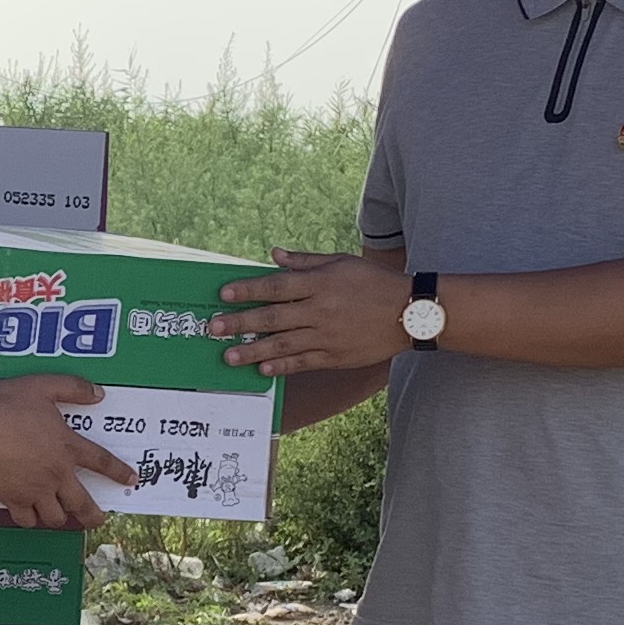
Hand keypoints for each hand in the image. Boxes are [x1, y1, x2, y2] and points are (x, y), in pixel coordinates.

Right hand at [0, 373, 134, 530]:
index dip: (119, 473)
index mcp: (67, 446)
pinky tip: (30, 514)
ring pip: (56, 517)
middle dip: (93, 515)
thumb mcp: (43, 385)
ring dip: (60, 516)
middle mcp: (55, 473)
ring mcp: (34, 490)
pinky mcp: (12, 499)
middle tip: (98, 519)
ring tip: (60, 514)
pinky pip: (27, 520)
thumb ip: (73, 388)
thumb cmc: (6, 404)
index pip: (102, 462)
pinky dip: (30, 519)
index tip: (131, 480)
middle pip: (82, 504)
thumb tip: (98, 394)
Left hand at [210, 250, 408, 376]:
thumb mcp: (340, 263)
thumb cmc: (373, 282)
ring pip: (283, 345)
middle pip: (273, 318)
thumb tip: (273, 255)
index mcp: (321, 284)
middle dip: (240, 324)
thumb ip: (305, 261)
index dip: (248, 290)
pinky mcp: (336, 356)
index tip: (224, 295)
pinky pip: (303, 362)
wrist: (410, 312)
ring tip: (228, 356)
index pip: (276, 286)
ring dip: (253, 352)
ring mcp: (328, 336)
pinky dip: (281, 366)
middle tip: (214, 329)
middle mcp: (321, 310)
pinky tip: (262, 369)